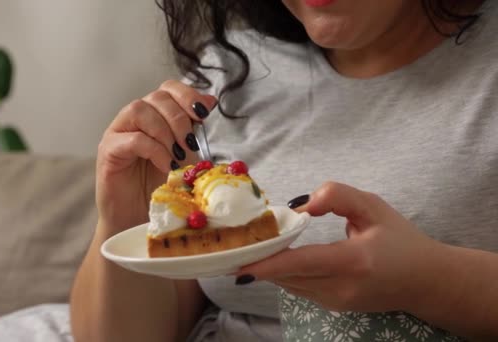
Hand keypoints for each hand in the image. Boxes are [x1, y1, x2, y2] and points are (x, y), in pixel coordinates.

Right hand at [96, 80, 215, 230]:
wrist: (136, 218)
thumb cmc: (158, 187)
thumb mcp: (184, 155)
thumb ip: (193, 130)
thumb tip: (210, 101)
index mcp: (153, 115)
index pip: (168, 89)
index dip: (187, 95)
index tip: (203, 113)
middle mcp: (133, 119)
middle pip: (156, 98)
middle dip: (179, 119)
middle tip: (189, 144)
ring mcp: (118, 132)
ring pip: (139, 110)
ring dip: (165, 132)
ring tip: (176, 156)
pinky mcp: (108, 150)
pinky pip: (132, 138)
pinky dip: (154, 150)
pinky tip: (166, 165)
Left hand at [238, 181, 445, 312]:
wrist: (426, 282)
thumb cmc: (401, 240)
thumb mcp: (374, 207)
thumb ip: (339, 197)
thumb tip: (303, 205)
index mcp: (354, 261)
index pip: (302, 263)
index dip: (268, 263)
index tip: (239, 263)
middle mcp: (342, 288)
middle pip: (288, 275)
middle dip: (259, 262)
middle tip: (233, 247)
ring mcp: (336, 302)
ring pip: (290, 284)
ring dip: (269, 268)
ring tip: (248, 249)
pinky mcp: (333, 308)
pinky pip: (299, 289)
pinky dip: (284, 274)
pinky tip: (274, 258)